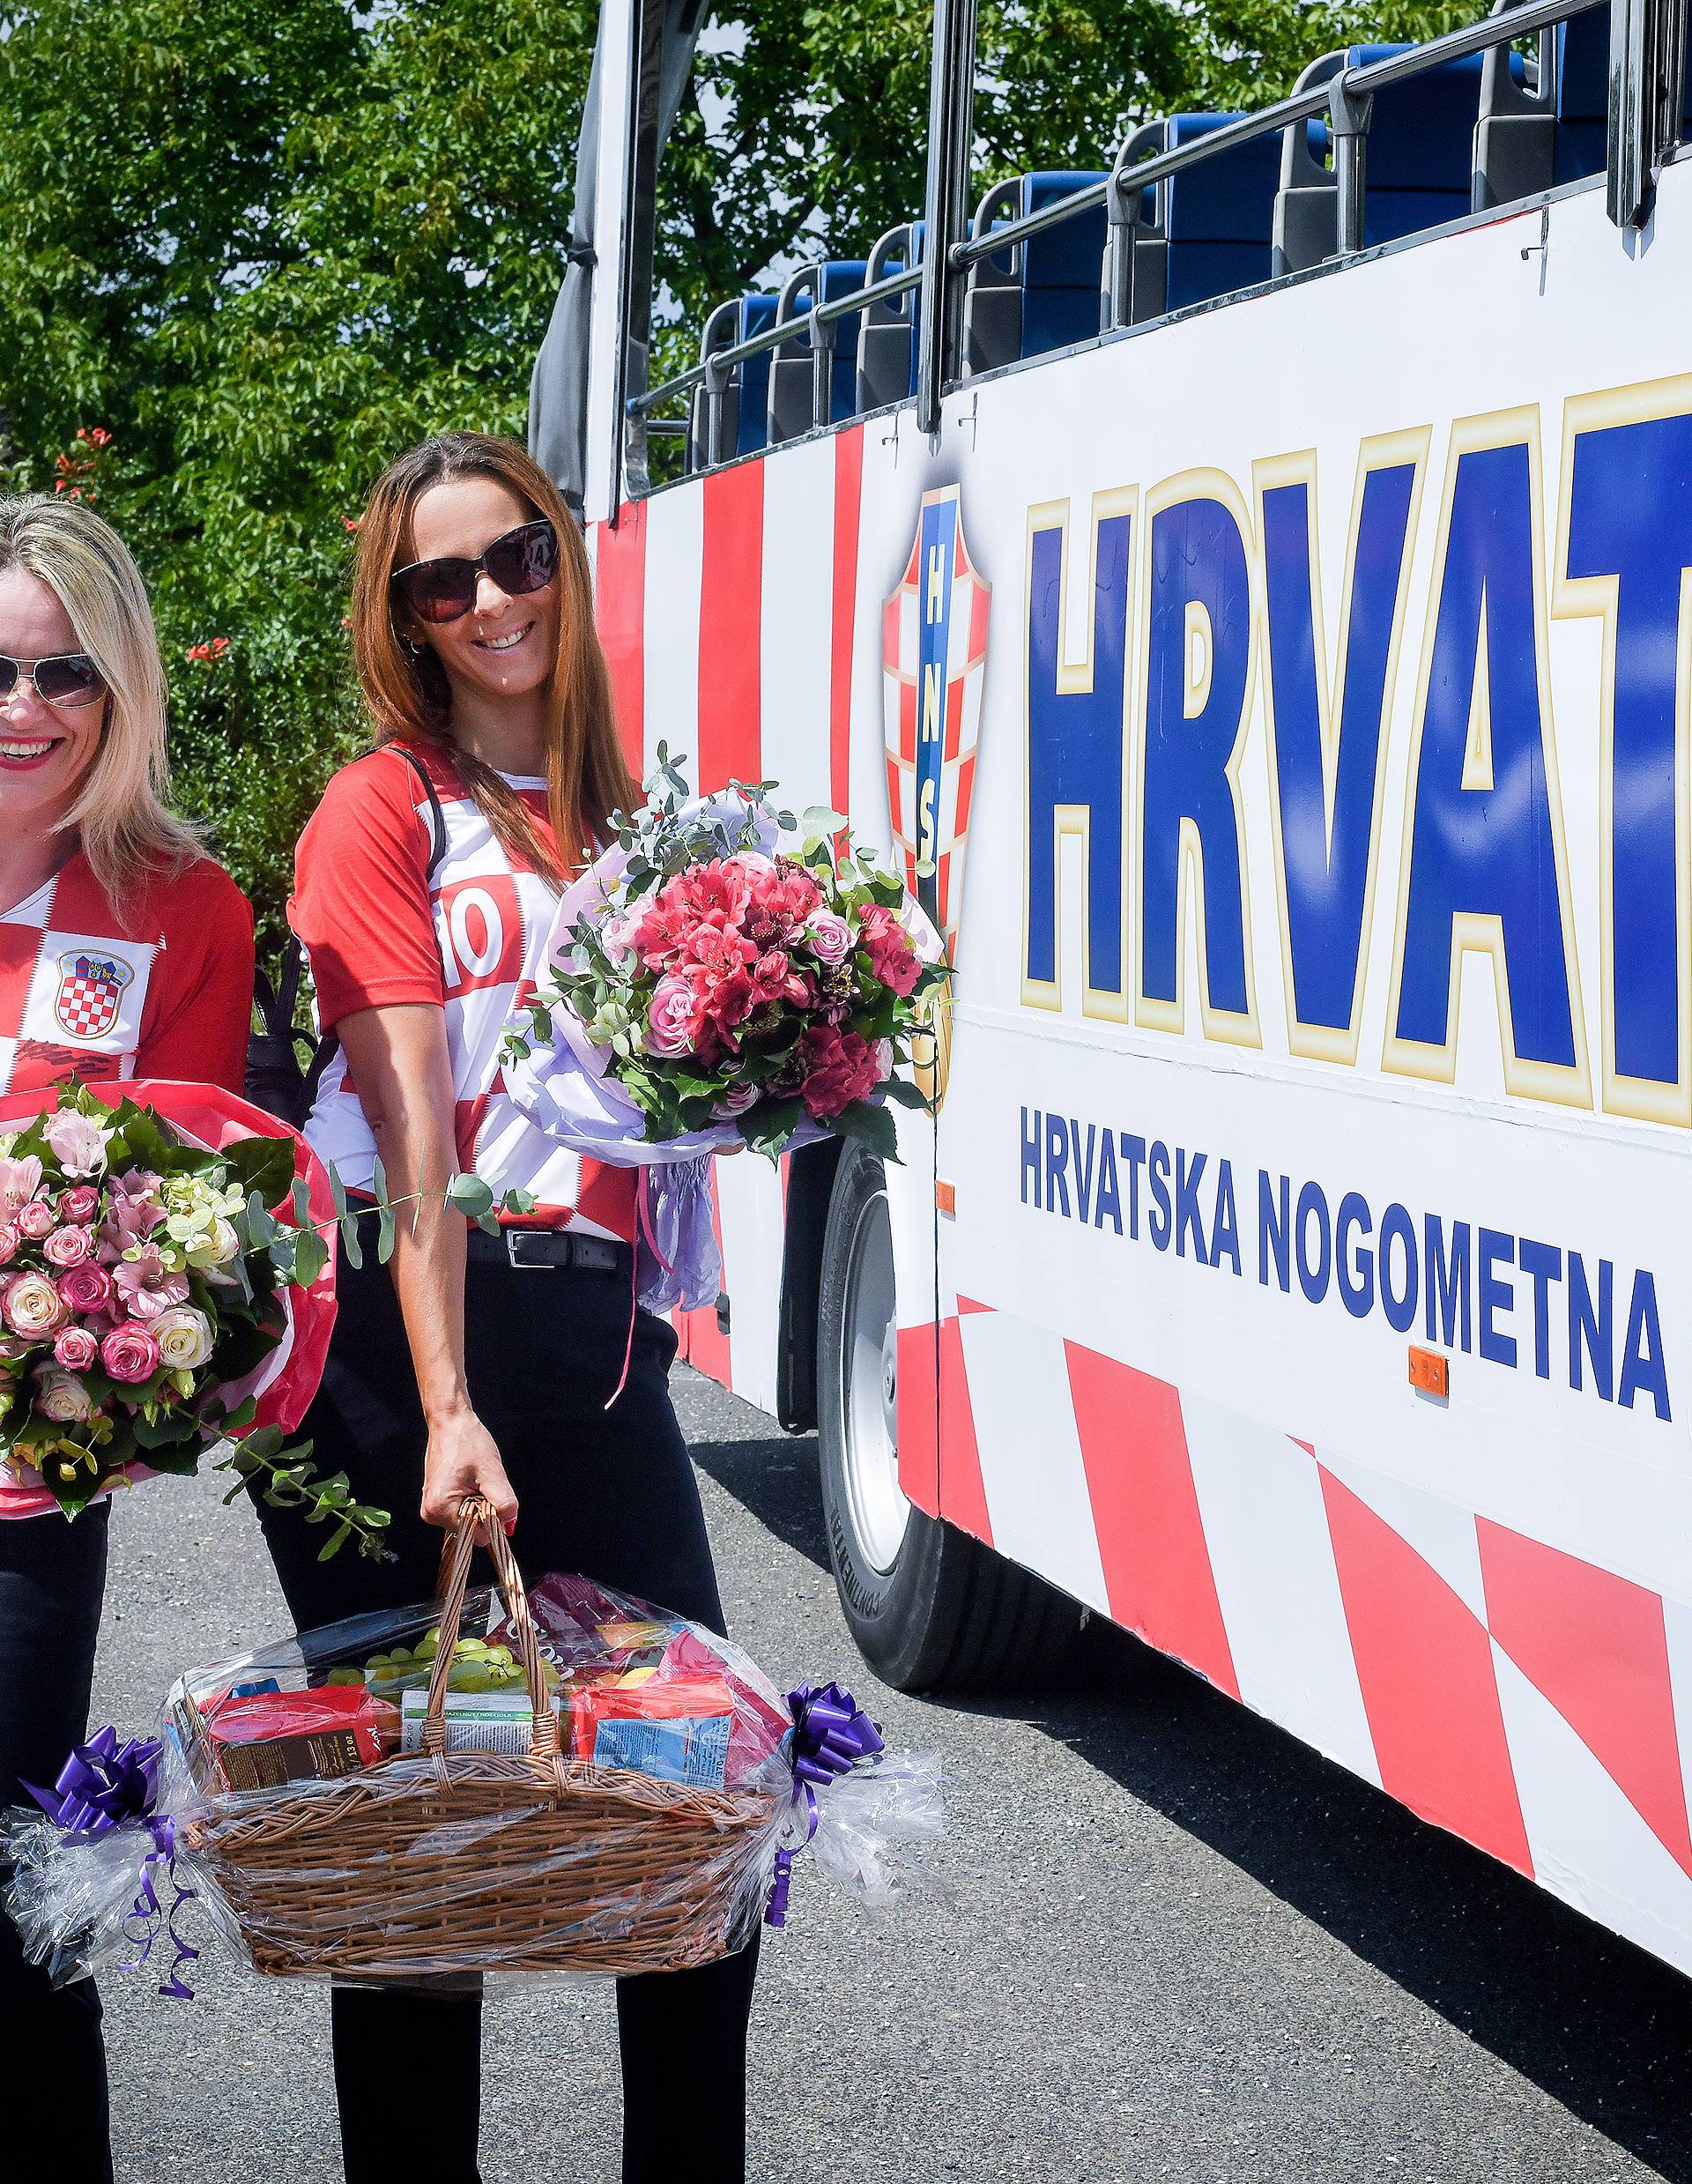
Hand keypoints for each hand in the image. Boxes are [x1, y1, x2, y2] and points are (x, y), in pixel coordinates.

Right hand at [421, 1406, 517, 1533]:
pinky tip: (468, 1481)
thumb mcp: (492, 1472)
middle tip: (481, 1482)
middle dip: (484, 1510)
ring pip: (468, 1521)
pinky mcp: (435, 1501)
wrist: (450, 1423)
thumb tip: (510, 1526)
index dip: (492, 1518)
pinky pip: (461, 1512)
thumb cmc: (469, 1442)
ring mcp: (431, 1508)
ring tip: (473, 1479)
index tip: (491, 1493)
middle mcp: (430, 1514)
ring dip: (477, 1504)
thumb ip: (503, 1502)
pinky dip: (470, 1500)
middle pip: (472, 1530)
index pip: (478, 1536)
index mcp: (440, 1509)